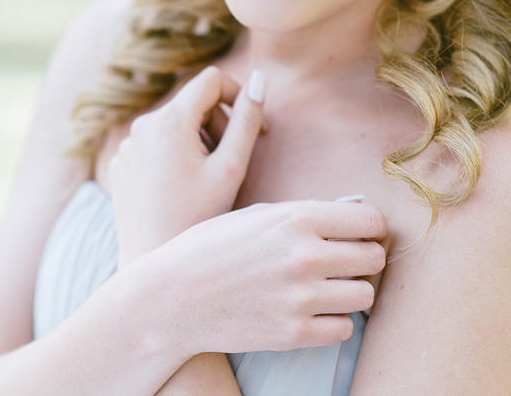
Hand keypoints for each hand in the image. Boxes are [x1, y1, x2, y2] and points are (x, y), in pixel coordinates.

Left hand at [108, 65, 266, 265]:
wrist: (150, 262)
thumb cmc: (196, 219)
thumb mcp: (231, 168)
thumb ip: (247, 119)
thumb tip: (259, 78)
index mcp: (170, 120)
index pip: (213, 79)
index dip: (238, 96)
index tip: (252, 128)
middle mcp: (143, 124)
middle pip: (193, 102)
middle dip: (218, 123)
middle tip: (232, 162)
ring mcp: (128, 144)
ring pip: (174, 123)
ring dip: (198, 140)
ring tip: (206, 179)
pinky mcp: (122, 163)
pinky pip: (155, 143)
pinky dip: (174, 155)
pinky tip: (182, 190)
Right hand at [155, 198, 387, 357]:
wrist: (175, 296)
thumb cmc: (212, 247)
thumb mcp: (256, 214)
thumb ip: (303, 216)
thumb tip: (348, 219)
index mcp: (296, 218)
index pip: (370, 221)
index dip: (370, 227)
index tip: (362, 233)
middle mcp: (305, 255)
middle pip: (373, 258)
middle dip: (363, 257)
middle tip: (345, 260)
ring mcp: (302, 297)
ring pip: (365, 295)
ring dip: (352, 290)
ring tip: (328, 286)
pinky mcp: (295, 333)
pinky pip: (344, 328)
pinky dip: (334, 320)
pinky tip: (312, 309)